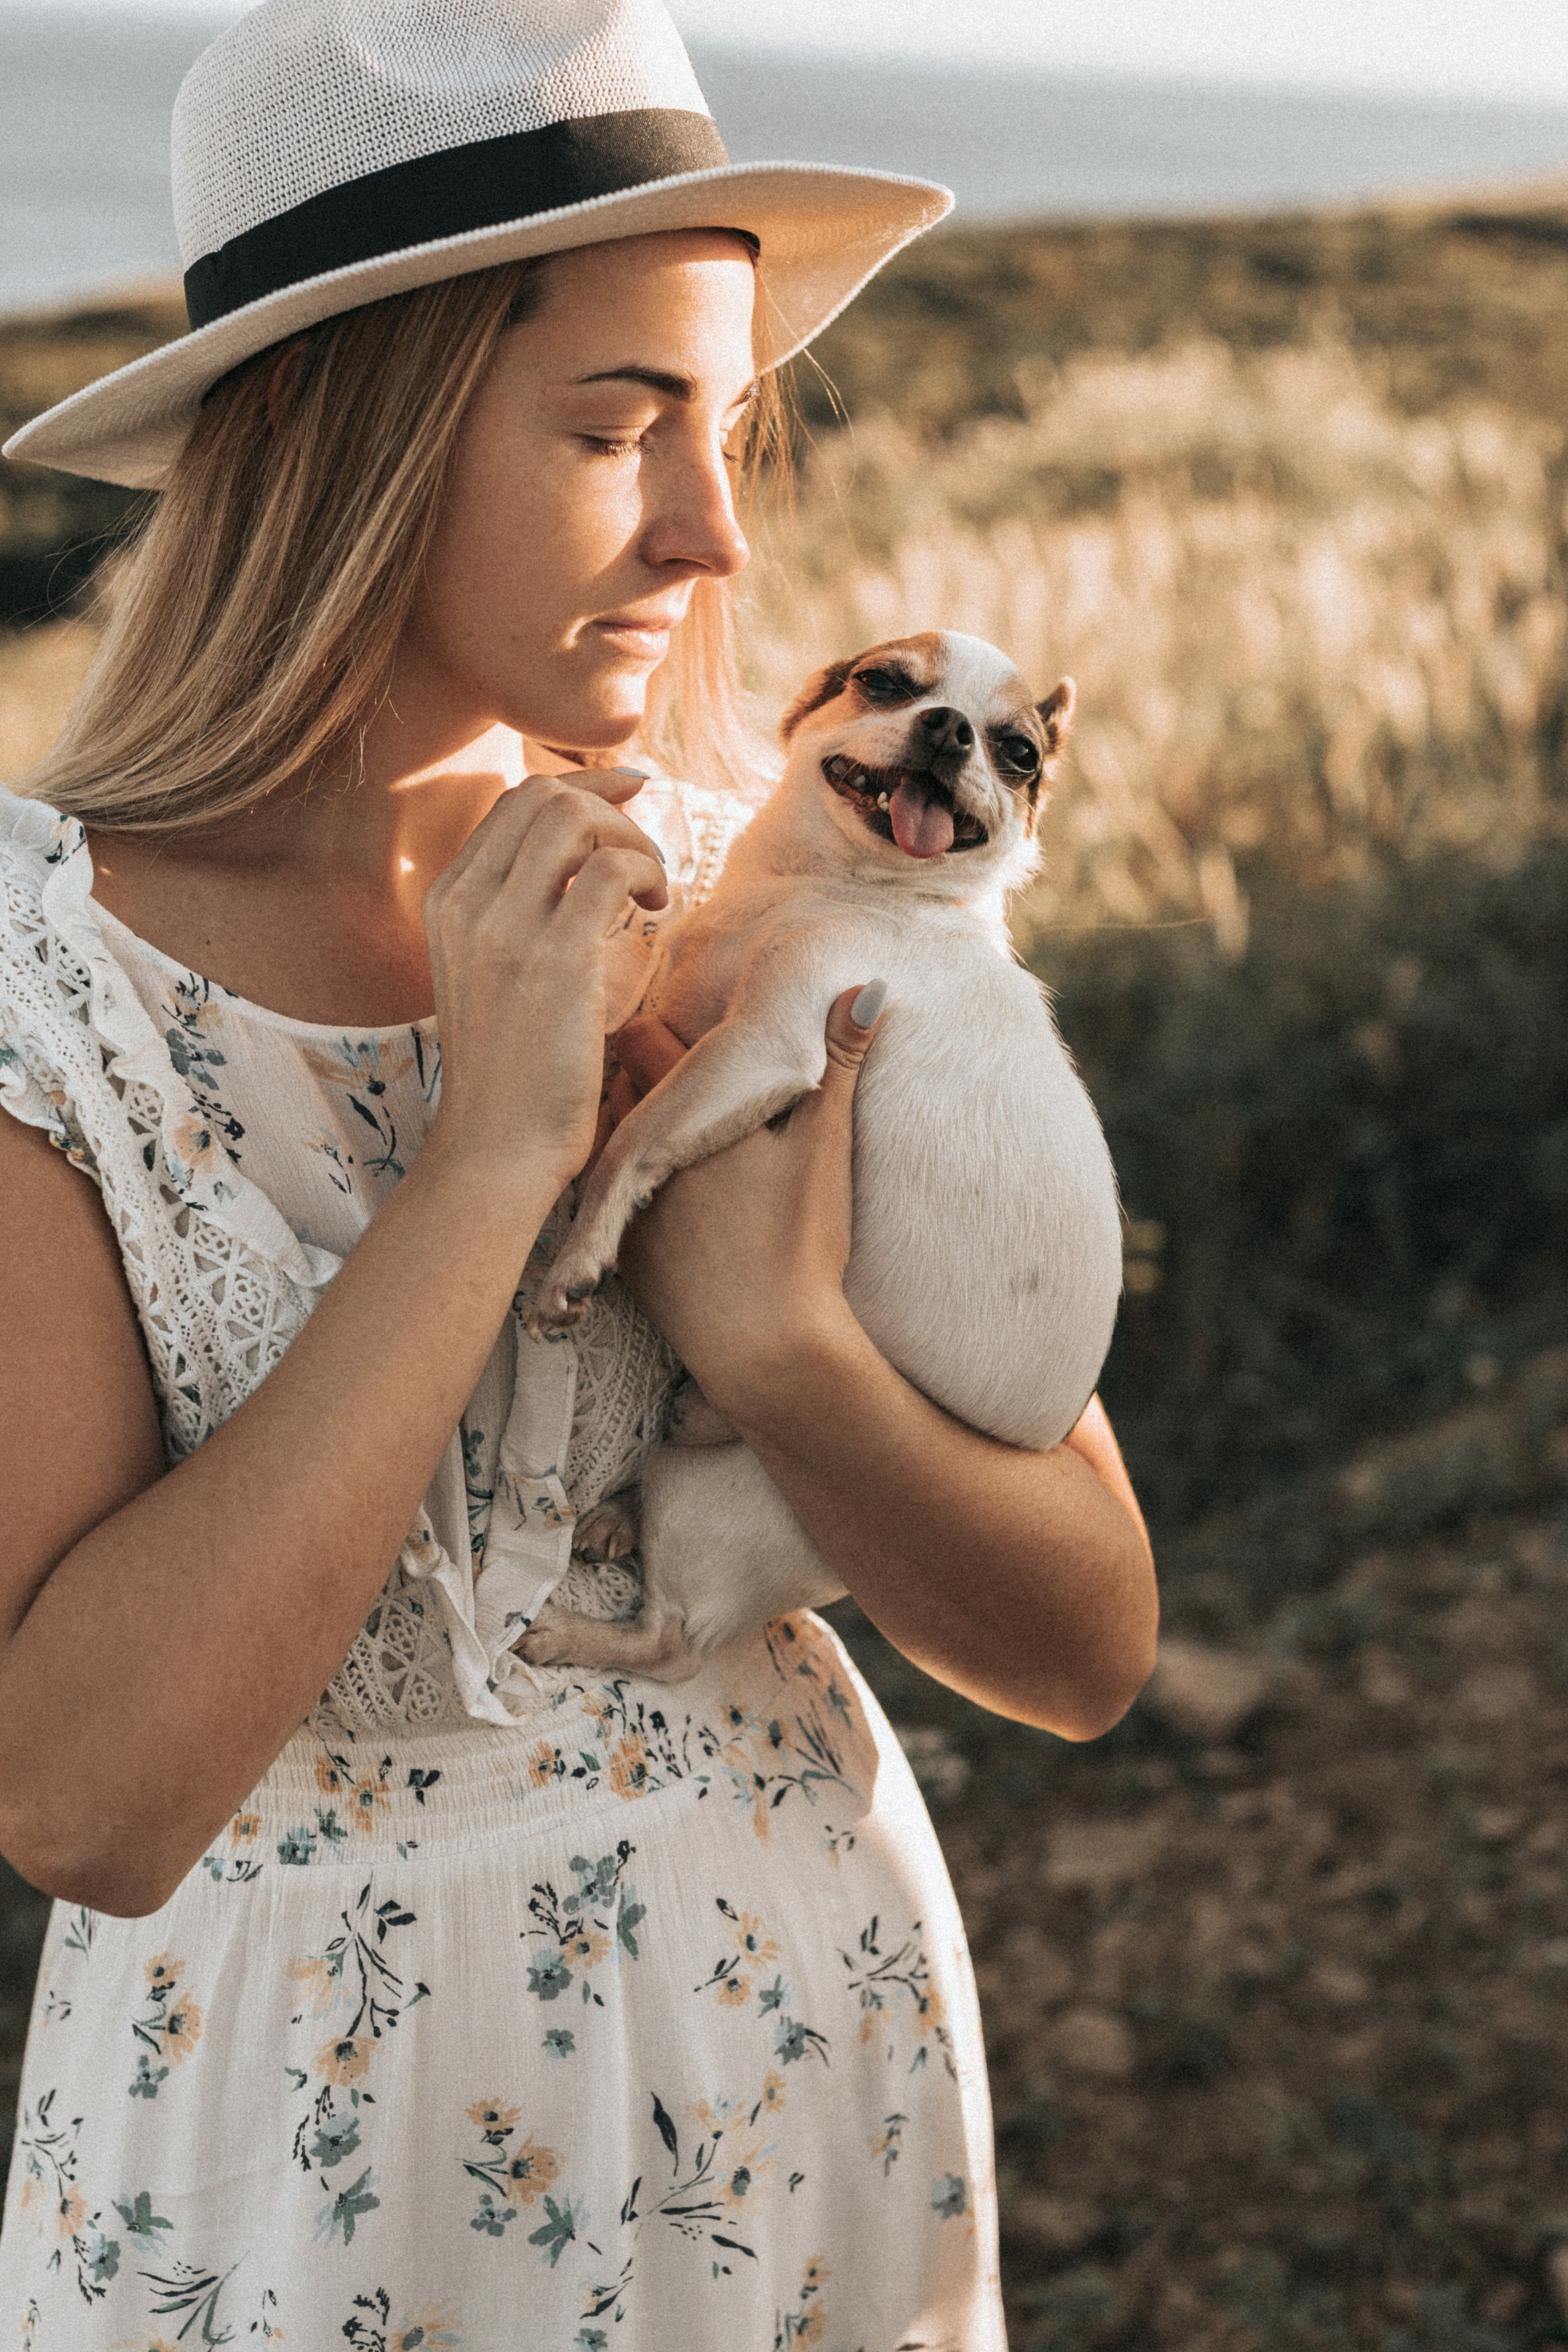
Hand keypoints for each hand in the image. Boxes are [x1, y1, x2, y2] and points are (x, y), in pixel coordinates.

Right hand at [422, 771, 665, 1192]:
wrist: (496, 1147)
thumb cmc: (511, 1069)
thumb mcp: (490, 973)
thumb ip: (516, 910)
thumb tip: (583, 850)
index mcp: (447, 901)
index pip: (513, 802)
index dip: (582, 787)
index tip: (629, 794)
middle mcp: (466, 904)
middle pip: (543, 797)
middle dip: (611, 808)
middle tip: (645, 858)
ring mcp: (505, 929)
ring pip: (573, 818)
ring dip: (631, 839)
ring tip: (651, 889)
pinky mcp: (554, 959)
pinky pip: (609, 869)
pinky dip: (645, 872)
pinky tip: (655, 909)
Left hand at [615, 984, 885, 1421]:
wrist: (770, 1349)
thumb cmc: (802, 1243)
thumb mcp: (826, 1146)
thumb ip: (842, 1062)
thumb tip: (869, 987)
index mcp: (681, 1117)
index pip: (648, 1038)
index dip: (670, 1029)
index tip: (691, 1031)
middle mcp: (637, 1156)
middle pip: (620, 1088)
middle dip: (643, 1076)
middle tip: (677, 1072)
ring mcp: (623, 1209)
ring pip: (608, 1143)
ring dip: (631, 1129)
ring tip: (671, 1128)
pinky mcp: (625, 1257)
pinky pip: (611, 1203)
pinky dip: (632, 1189)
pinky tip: (666, 1195)